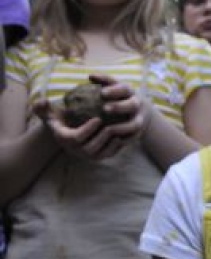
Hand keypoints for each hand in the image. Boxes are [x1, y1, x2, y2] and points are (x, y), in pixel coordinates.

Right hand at [33, 73, 150, 160]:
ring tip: (118, 132)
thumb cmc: (58, 117)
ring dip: (110, 145)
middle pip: (89, 149)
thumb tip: (43, 101)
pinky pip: (106, 156)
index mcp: (64, 139)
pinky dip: (115, 149)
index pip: (76, 138)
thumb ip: (41, 106)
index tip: (98, 118)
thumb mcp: (47, 112)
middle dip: (101, 139)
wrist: (66, 129)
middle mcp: (74, 150)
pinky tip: (121, 137)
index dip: (87, 130)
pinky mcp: (96, 157)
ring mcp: (85, 155)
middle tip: (111, 126)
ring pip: (99, 155)